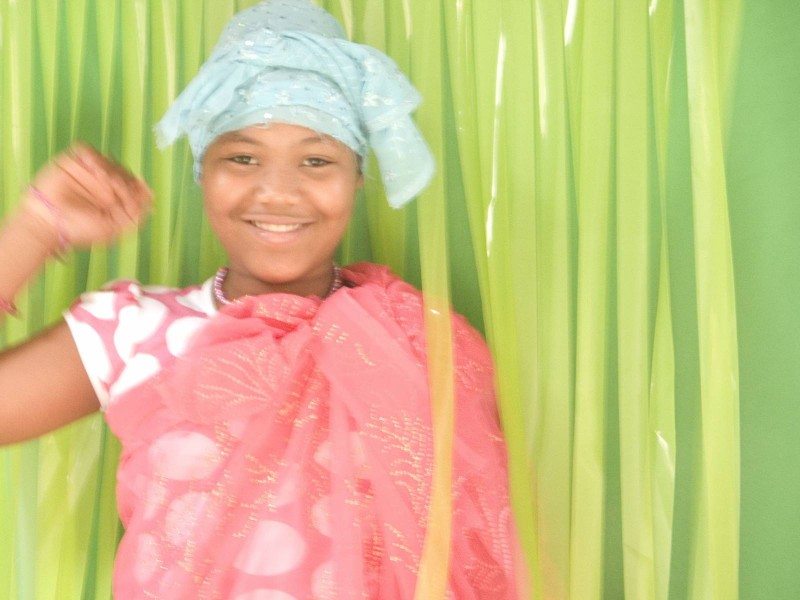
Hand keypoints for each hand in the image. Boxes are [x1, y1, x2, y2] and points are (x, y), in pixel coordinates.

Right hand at [21, 144, 151, 249]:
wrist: (48, 224)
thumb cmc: (79, 230)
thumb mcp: (114, 228)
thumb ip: (135, 215)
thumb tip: (152, 197)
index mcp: (115, 200)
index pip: (135, 185)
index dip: (139, 186)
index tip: (141, 187)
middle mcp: (103, 185)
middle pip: (123, 171)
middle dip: (124, 178)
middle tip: (117, 188)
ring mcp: (88, 173)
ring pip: (107, 160)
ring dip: (109, 167)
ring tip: (102, 178)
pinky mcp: (72, 162)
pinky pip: (86, 150)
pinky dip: (92, 155)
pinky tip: (92, 166)